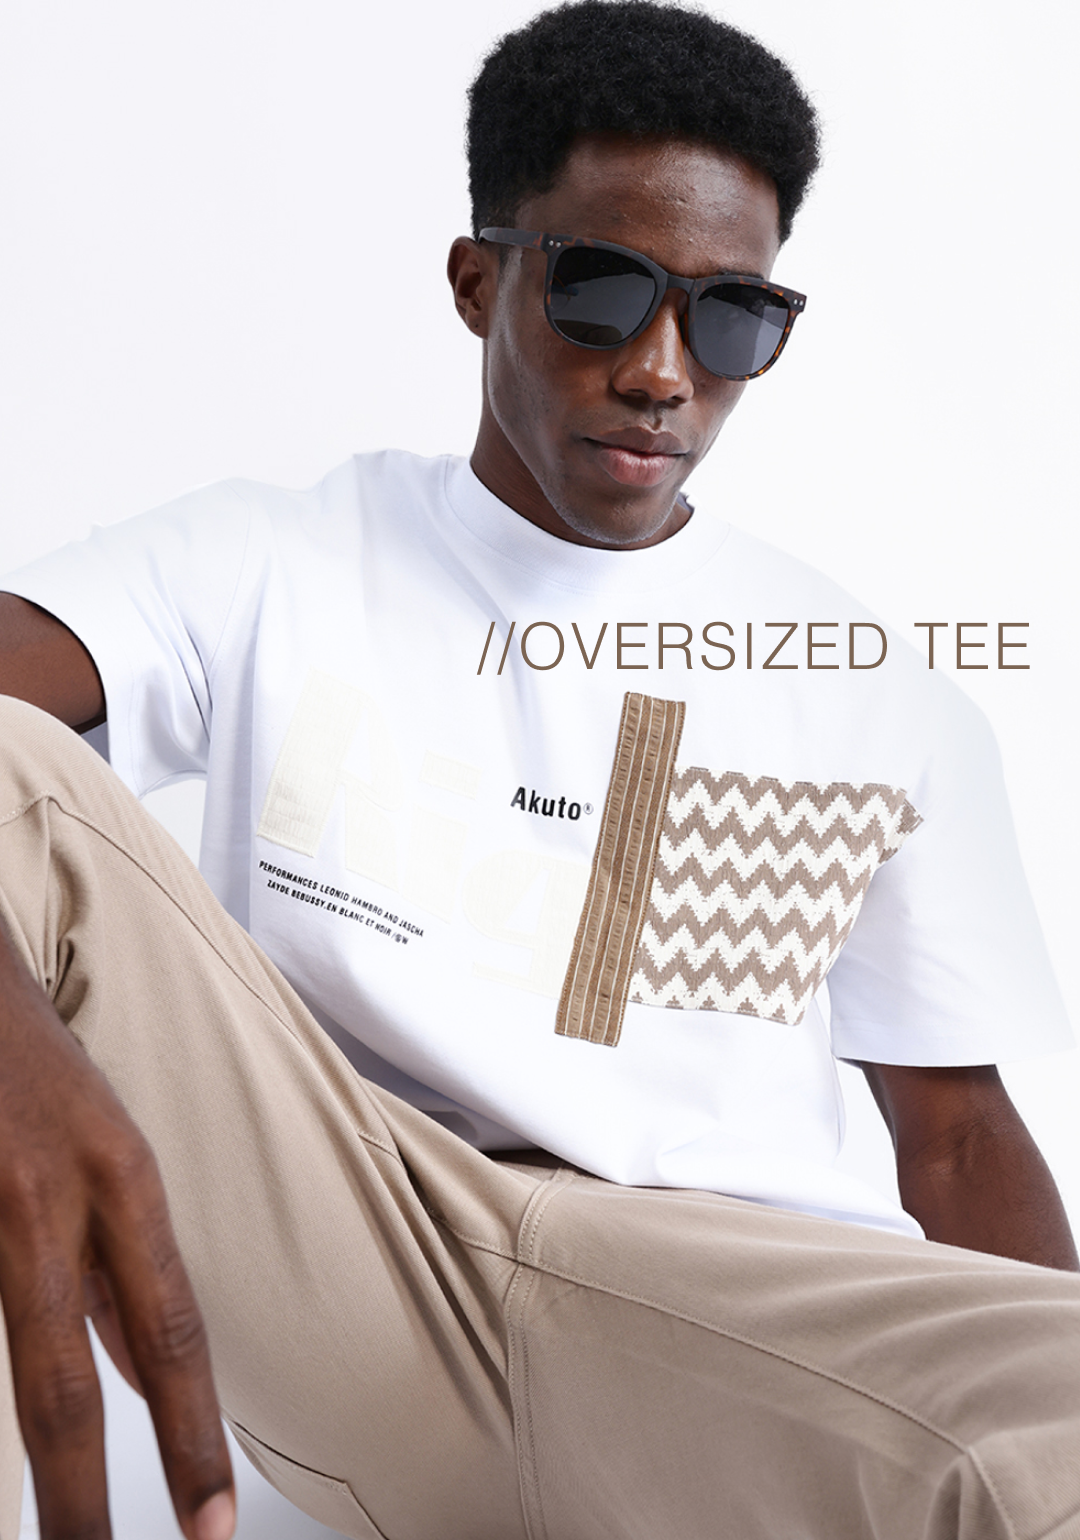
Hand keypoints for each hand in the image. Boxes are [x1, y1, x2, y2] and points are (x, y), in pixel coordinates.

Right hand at [0, 936, 234, 1538]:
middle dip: (85, 1498)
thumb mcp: (106, 1155)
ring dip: (41, 1457)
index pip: (171, 1330)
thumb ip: (116, 1264)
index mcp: (122, 1176)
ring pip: (22, 1360)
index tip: (210, 1522)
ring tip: (63, 1529)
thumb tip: (136, 1368)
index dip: (190, 1435)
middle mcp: (56, 1196)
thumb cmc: (34, 1069)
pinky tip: (16, 1446)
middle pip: (68, 1381)